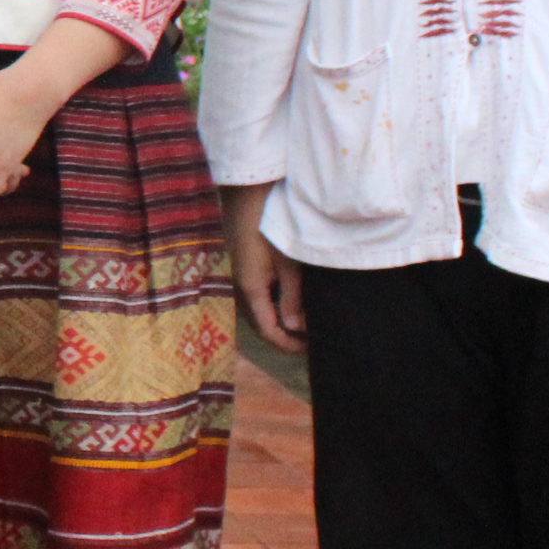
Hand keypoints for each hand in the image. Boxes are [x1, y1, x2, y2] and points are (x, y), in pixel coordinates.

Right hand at [222, 182, 304, 353]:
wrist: (245, 197)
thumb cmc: (268, 227)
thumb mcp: (287, 263)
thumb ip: (292, 297)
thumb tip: (295, 328)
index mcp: (252, 291)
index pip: (269, 332)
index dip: (288, 345)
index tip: (310, 351)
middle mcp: (240, 290)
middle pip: (260, 326)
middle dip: (283, 338)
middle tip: (308, 342)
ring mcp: (238, 279)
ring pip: (257, 312)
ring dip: (276, 323)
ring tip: (300, 324)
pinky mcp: (241, 268)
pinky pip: (255, 298)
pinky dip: (271, 308)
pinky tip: (286, 301)